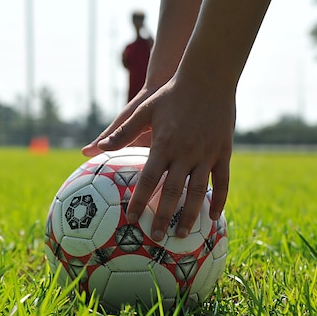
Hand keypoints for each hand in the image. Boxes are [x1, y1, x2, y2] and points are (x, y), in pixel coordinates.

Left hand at [85, 73, 233, 240]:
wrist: (208, 78)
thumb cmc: (171, 93)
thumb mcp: (143, 110)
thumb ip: (121, 132)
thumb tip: (94, 148)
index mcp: (163, 145)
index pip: (148, 180)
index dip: (139, 200)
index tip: (131, 219)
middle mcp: (185, 153)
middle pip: (171, 192)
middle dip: (162, 217)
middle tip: (155, 237)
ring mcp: (206, 154)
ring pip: (197, 192)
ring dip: (190, 216)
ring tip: (181, 235)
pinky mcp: (222, 152)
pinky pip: (221, 182)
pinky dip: (217, 200)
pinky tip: (213, 216)